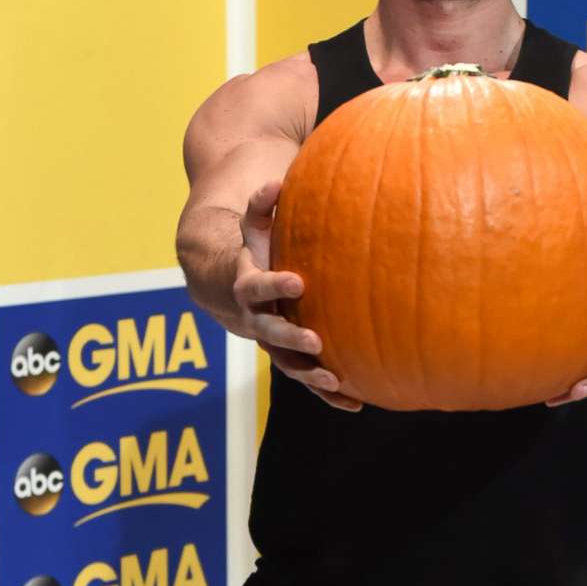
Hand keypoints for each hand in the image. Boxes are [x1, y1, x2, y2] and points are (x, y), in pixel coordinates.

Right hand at [232, 180, 363, 412]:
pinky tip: (356, 403)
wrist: (230, 286)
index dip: (275, 285)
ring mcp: (271, 343)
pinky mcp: (288, 358)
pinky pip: (306, 379)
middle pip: (268, 334)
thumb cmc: (253, 249)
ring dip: (310, 375)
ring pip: (287, 365)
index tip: (298, 282)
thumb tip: (276, 182)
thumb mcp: (252, 225)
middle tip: (316, 341)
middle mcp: (255, 319)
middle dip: (291, 339)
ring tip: (337, 381)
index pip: (256, 286)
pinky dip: (327, 394)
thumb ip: (261, 204)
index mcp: (247, 286)